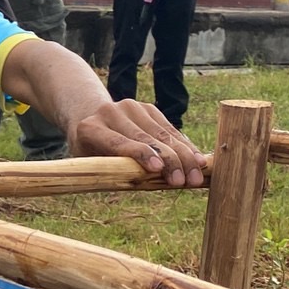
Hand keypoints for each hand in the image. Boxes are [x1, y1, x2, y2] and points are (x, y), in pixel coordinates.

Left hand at [69, 100, 208, 187]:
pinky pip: (170, 129)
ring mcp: (131, 107)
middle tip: (186, 181)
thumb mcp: (92, 163)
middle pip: (145, 138)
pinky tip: (198, 160)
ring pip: (163, 134)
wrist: (92, 119)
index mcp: (90, 129)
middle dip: (170, 161)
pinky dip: (185, 146)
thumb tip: (149, 181)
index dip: (140, 154)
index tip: (158, 168)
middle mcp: (110, 112)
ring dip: (184, 156)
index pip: (117, 143)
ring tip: (197, 176)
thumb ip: (113, 171)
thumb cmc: (92, 152)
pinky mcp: (148, 108)